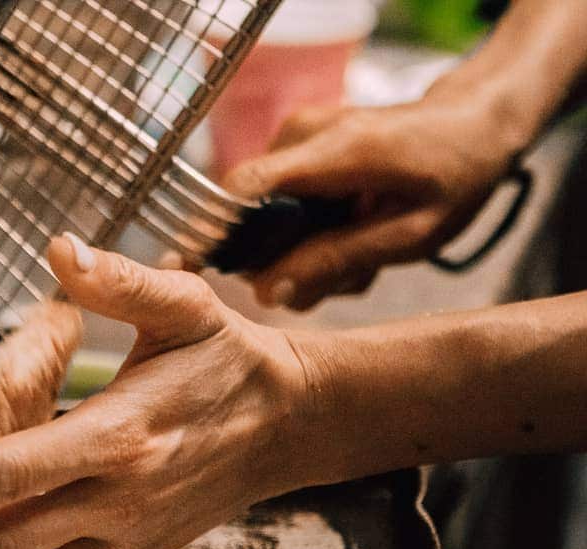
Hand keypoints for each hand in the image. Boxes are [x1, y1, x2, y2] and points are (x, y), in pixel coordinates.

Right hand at [223, 87, 525, 309]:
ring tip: (360, 252)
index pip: (241, 190)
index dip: (214, 237)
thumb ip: (337, 262)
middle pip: (250, 217)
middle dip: (287, 262)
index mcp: (333, 153)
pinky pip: (280, 209)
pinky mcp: (294, 152)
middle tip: (347, 275)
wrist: (472, 123)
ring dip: (308, 253)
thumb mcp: (409, 235)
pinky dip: (313, 234)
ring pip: (266, 221)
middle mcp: (300, 136)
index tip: (207, 277)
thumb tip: (268, 293)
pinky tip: (352, 234)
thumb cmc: (453, 175)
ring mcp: (294, 140)